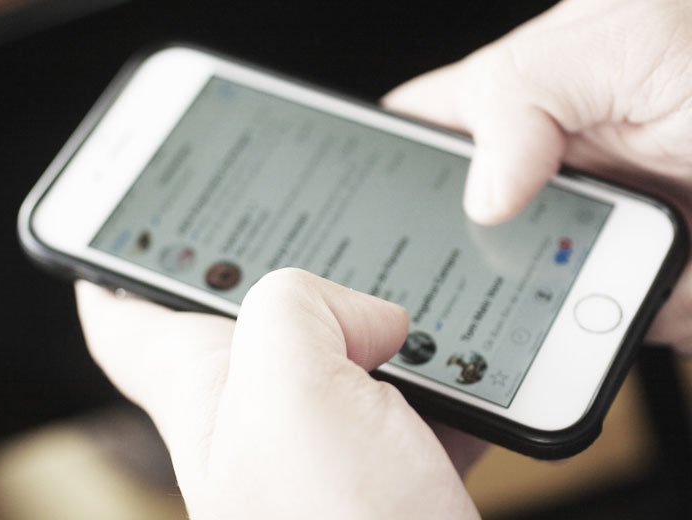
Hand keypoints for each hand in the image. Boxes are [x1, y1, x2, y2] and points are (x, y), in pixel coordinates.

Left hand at [76, 269, 479, 519]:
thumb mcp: (289, 394)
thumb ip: (295, 311)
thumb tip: (366, 314)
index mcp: (211, 393)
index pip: (129, 322)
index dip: (115, 269)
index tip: (123, 229)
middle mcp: (261, 417)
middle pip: (252, 321)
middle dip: (289, 275)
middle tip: (316, 234)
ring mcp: (326, 443)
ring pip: (343, 353)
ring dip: (381, 326)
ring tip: (417, 305)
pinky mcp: (386, 464)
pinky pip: (407, 398)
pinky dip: (438, 380)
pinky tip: (469, 376)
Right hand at [384, 0, 691, 352]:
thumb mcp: (628, 36)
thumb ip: (529, 92)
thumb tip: (481, 191)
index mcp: (523, 99)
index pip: (418, 130)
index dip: (372, 158)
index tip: (346, 204)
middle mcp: (543, 171)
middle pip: (448, 222)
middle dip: (425, 257)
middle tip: (400, 293)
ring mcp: (583, 233)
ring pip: (508, 284)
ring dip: (498, 309)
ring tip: (495, 324)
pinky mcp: (629, 285)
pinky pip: (578, 324)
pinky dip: (572, 343)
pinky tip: (578, 335)